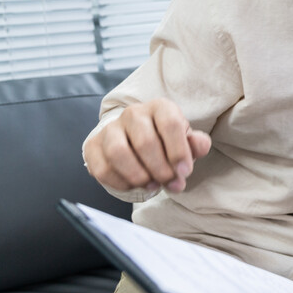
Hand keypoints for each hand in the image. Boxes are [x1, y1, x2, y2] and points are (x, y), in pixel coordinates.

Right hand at [82, 98, 210, 192]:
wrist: (134, 140)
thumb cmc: (165, 141)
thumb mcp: (185, 140)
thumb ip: (196, 144)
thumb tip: (199, 146)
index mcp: (159, 107)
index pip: (170, 124)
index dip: (178, 151)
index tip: (184, 172)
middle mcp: (133, 113)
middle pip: (145, 142)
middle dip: (160, 169)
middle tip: (170, 183)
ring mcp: (110, 128)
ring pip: (119, 153)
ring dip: (138, 176)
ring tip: (152, 185)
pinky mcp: (93, 146)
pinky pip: (102, 168)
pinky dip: (120, 182)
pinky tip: (134, 185)